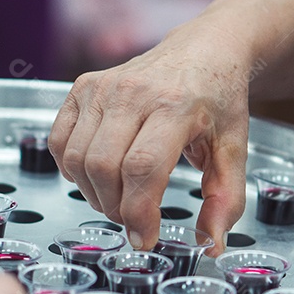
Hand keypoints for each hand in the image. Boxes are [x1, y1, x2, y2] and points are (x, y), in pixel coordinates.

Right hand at [49, 28, 251, 253]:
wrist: (205, 48)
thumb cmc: (217, 98)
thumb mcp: (234, 149)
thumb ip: (225, 199)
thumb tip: (211, 244)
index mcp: (175, 105)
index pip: (142, 168)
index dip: (138, 212)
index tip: (145, 238)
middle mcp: (133, 92)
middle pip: (104, 167)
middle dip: (115, 208)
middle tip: (134, 219)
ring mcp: (103, 87)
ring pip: (77, 158)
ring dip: (93, 193)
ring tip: (119, 198)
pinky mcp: (83, 87)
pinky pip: (59, 141)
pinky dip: (71, 168)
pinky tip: (96, 174)